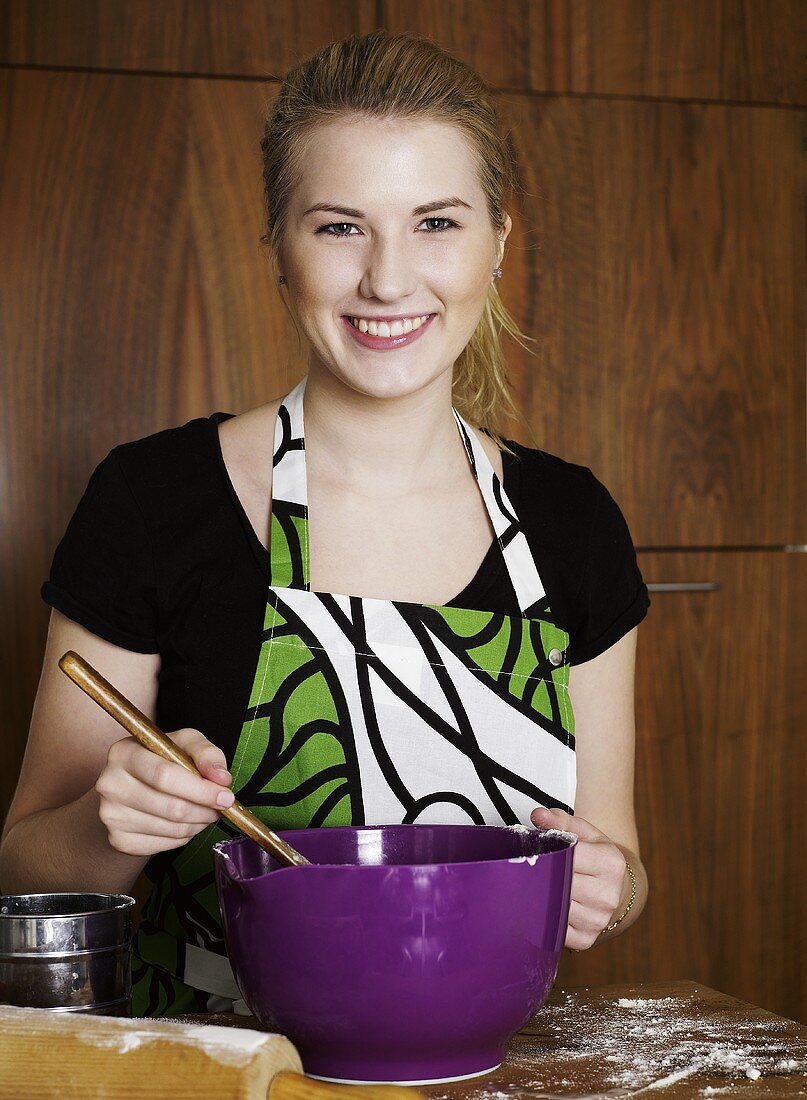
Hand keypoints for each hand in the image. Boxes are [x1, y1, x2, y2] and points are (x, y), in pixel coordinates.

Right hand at [95, 728, 234, 856]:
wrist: (132, 785)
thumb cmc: (162, 759)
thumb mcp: (185, 743)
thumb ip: (206, 753)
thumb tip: (221, 778)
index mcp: (124, 753)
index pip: (164, 776)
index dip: (200, 790)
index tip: (226, 796)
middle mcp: (110, 784)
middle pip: (170, 806)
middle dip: (205, 810)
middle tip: (221, 807)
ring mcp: (111, 814)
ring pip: (170, 828)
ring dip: (198, 823)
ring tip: (206, 813)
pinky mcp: (118, 839)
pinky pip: (164, 844)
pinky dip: (184, 837)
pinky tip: (186, 823)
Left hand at [530, 806, 626, 950]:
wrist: (617, 890)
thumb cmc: (596, 857)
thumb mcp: (586, 834)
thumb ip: (561, 821)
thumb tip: (538, 815)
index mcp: (611, 863)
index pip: (569, 856)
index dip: (549, 852)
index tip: (537, 850)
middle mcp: (608, 895)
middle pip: (560, 883)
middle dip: (543, 875)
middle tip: (530, 868)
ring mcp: (598, 920)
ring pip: (555, 906)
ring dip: (542, 896)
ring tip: (539, 885)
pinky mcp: (586, 939)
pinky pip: (555, 929)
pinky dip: (546, 917)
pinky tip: (546, 905)